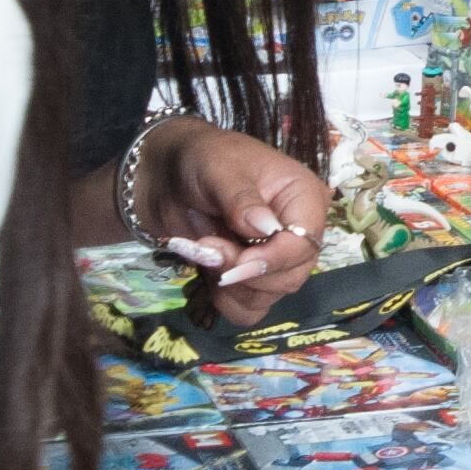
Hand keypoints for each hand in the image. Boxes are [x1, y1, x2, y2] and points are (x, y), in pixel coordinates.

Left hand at [138, 121, 329, 325]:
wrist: (166, 174)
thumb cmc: (200, 159)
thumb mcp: (219, 168)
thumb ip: (241, 199)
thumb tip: (267, 228)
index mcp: (302, 197)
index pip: (304, 243)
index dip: (272, 260)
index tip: (232, 264)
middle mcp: (296, 232)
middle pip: (290, 277)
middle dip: (244, 272)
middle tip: (207, 248)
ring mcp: (275, 259)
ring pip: (268, 297)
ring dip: (230, 286)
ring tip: (204, 252)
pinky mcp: (251, 279)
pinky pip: (250, 310)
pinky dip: (226, 301)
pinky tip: (208, 275)